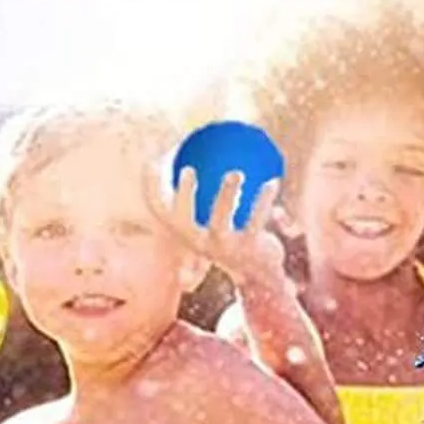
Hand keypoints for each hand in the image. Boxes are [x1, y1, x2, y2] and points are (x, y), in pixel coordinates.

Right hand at [145, 164, 284, 289]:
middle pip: (183, 221)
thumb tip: (211, 147)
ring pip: (220, 222)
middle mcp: (201, 242)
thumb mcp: (222, 217)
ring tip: (236, 173)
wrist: (260, 276)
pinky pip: (255, 222)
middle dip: (183, 197)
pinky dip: (263, 201)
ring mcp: (224, 248)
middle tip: (188, 169)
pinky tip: (273, 181)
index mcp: (188, 233)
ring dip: (226, 197)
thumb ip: (213, 189)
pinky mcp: (248, 250)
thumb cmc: (236, 238)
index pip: (161, 212)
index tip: (150, 162)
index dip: (151, 189)